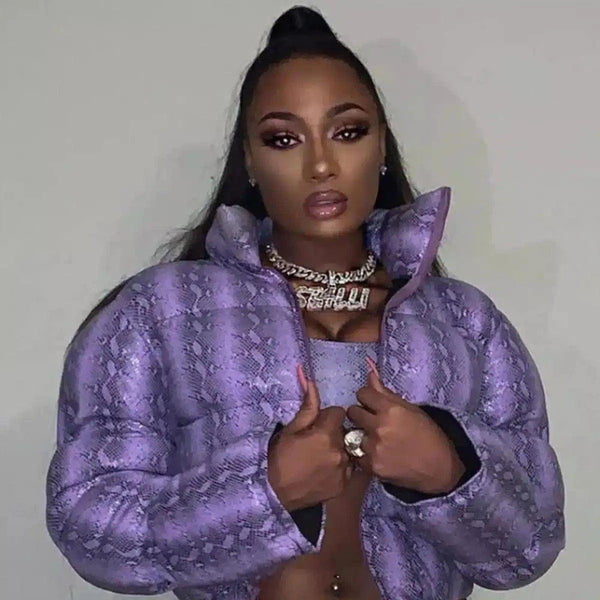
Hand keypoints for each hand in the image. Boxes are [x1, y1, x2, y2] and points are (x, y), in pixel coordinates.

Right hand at [267, 364, 353, 511]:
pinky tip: (326, 470)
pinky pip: (350, 466)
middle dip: (334, 431)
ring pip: (349, 447)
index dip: (327, 417)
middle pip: (345, 429)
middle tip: (316, 442)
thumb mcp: (290, 431)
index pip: (339, 412)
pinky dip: (341, 465)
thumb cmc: (281, 460)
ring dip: (339, 448)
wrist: (280, 497)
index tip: (317, 425)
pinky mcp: (346, 482)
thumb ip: (307, 407)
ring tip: (321, 457)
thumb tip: (310, 380)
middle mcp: (340, 450)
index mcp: (326, 433)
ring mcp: (345, 468)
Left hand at [345, 358, 465, 493]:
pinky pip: (357, 454)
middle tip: (372, 421)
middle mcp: (379, 427)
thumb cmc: (429, 435)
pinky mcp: (372, 466)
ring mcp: (374, 448)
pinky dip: (364, 454)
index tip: (372, 403)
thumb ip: (386, 393)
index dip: (367, 397)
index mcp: (391, 409)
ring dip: (362, 435)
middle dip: (361, 414)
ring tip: (378, 441)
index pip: (363, 393)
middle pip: (353, 412)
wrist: (440, 469)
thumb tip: (370, 374)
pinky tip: (379, 454)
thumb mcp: (412, 409)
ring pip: (353, 434)